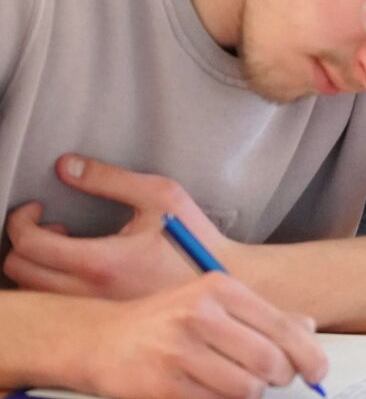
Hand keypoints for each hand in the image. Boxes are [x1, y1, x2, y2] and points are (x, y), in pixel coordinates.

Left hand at [4, 155, 237, 299]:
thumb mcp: (160, 194)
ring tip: (67, 246)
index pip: (28, 245)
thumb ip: (109, 178)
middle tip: (51, 226)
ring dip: (36, 265)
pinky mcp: (103, 319)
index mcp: (100, 262)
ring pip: (32, 292)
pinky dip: (51, 282)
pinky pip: (55, 304)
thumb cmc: (194, 239)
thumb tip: (65, 166)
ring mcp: (95, 310)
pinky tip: (79, 266)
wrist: (225, 282)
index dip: (21, 220)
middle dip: (22, 243)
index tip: (36, 208)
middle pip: (18, 272)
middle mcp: (89, 293)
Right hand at [64, 274, 326, 398]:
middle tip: (275, 379)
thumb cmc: (164, 321)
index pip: (282, 327)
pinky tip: (209, 390)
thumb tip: (308, 328)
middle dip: (280, 377)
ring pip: (245, 389)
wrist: (101, 339)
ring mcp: (178, 351)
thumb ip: (261, 314)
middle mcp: (200, 315)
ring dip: (249, 393)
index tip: (318, 370)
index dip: (308, 354)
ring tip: (236, 382)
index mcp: (220, 289)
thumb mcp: (213, 302)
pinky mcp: (161, 386)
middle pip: (268, 361)